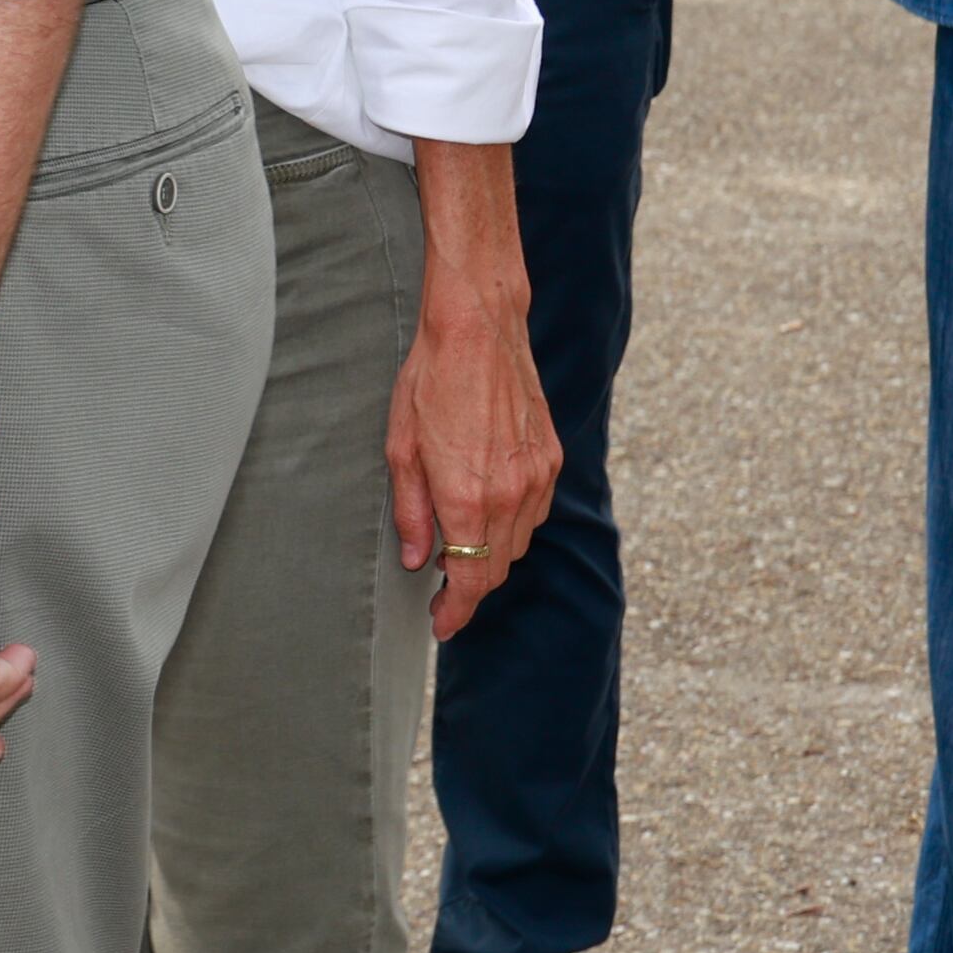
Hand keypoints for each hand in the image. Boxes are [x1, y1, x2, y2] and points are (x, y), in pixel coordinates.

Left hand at [392, 139, 557, 639]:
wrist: (478, 328)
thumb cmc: (430, 379)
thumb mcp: (400, 445)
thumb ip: (410, 510)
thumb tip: (417, 558)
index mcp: (468, 496)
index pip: (470, 578)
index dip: (457, 610)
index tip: (443, 624)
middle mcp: (512, 493)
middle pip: (497, 567)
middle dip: (470, 587)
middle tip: (443, 592)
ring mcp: (539, 477)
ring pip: (519, 543)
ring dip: (492, 555)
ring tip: (459, 550)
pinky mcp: (552, 458)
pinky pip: (535, 511)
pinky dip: (513, 525)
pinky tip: (488, 513)